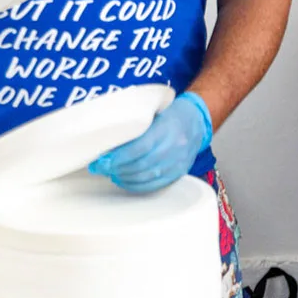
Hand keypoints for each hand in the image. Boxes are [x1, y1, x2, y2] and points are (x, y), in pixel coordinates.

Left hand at [89, 91, 212, 192]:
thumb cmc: (171, 114)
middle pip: (141, 164)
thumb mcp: (153, 112)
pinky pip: (156, 184)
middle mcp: (174, 146)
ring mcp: (178, 161)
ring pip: (147, 176)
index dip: (118, 158)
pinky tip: (126, 181)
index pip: (139, 147)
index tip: (101, 161)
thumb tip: (108, 139)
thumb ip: (135, 125)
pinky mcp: (179, 172)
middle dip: (117, 169)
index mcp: (166, 128)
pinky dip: (137, 185)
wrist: (197, 120)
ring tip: (111, 173)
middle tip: (101, 168)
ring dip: (125, 178)